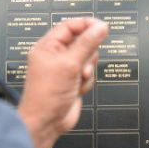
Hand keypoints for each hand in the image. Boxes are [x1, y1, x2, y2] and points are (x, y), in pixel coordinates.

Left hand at [18, 17, 107, 147]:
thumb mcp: (69, 64)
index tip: (102, 27)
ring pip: (88, 59)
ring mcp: (65, 69)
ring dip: (87, 70)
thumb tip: (100, 27)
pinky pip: (89, 73)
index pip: (70, 26)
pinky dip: (87, 81)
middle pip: (82, 42)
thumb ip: (87, 44)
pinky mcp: (73, 81)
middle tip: (82, 64)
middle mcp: (56, 55)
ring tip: (78, 78)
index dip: (86, 25)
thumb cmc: (47, 95)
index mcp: (48, 46)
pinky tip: (78, 89)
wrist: (47, 122)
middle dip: (87, 54)